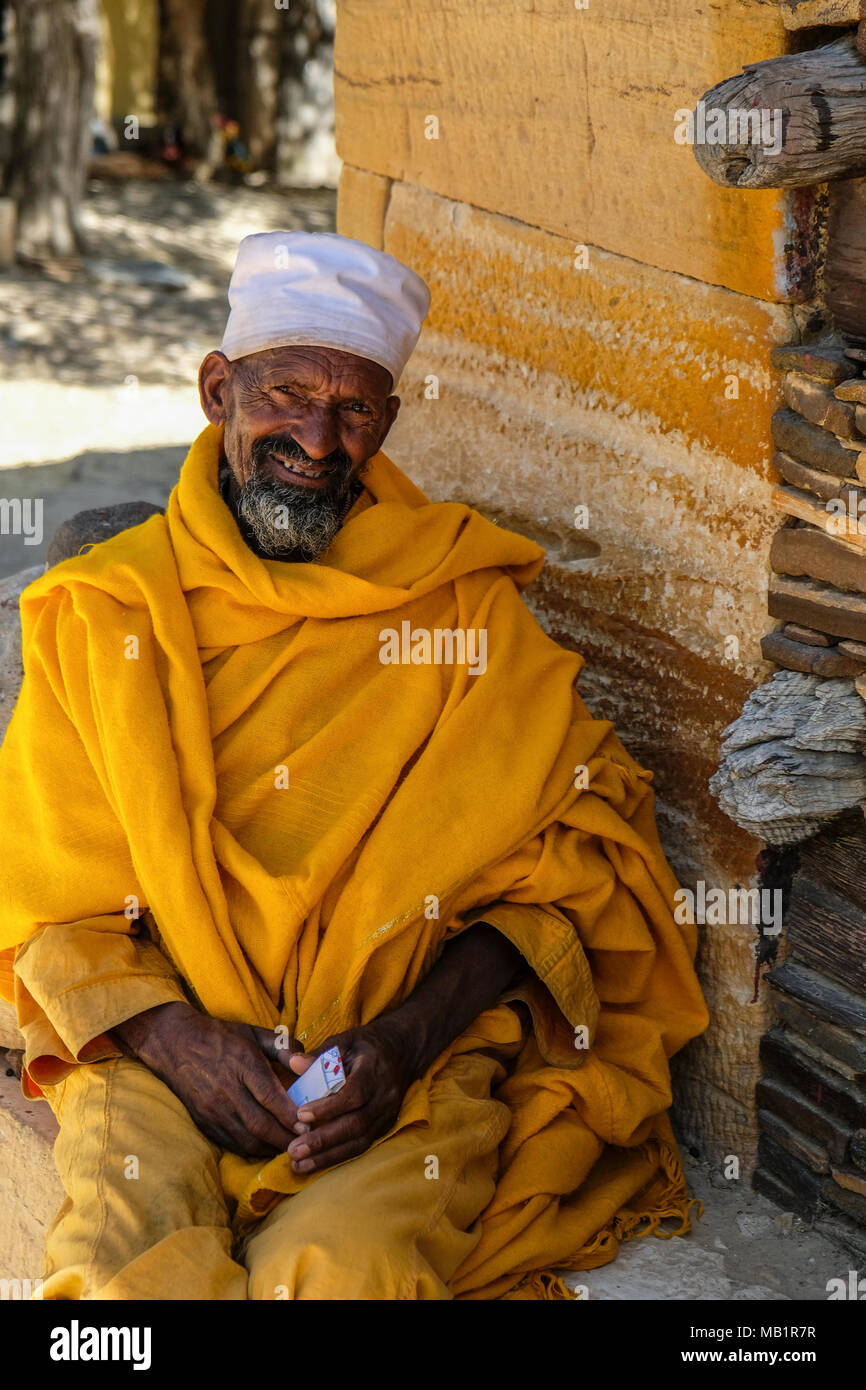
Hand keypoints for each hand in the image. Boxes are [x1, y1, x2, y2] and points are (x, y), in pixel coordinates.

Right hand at [113, 1001, 306, 1158]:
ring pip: (246, 1138)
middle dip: (285, 1138)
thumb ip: (283, 1047)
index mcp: (242, 1063)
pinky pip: (231, 1142)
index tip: (309, 1125)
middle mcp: (227, 1089)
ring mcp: (213, 1108)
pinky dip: (251, 1149)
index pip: (269, 1096)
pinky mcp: (203, 1121)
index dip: (290, 1115)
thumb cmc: (220, 1036)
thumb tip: (307, 1063)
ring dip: (270, 1147)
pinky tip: (266, 1147)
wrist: (174, 1043)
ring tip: (290, 1148)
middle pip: (260, 1123)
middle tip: (306, 1143)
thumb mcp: (254, 1032)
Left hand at [286, 1018, 416, 1174]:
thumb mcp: (345, 1040)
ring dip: (328, 1156)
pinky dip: (338, 1157)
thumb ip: (320, 1054)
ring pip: (359, 1141)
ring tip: (299, 1165)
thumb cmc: (366, 1045)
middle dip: (323, 1140)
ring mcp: (387, 1114)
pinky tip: (315, 1164)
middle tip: (293, 1150)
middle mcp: (384, 1095)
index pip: (354, 1093)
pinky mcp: (384, 1126)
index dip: (329, 1107)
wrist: (402, 1052)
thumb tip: (294, 1064)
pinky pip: (362, 1146)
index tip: (301, 1115)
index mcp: (374, 1070)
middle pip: (356, 1123)